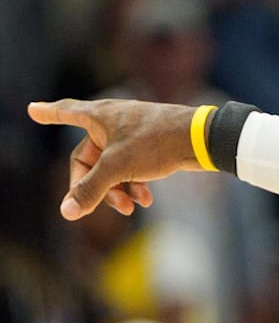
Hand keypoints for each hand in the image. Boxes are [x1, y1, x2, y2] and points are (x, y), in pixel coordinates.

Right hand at [28, 98, 198, 219]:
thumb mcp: (117, 168)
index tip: (33, 110)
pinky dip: (135, 184)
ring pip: (113, 167)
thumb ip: (90, 189)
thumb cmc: (155, 143)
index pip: (66, 113)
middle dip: (95, 185)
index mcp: (99, 116)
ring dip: (117, 190)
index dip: (49, 114)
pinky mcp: (151, 146)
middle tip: (100, 206)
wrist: (201, 140)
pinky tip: (145, 201)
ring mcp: (133, 135)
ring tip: (130, 208)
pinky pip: (133, 168)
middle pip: (90, 158)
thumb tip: (67, 212)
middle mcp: (113, 122)